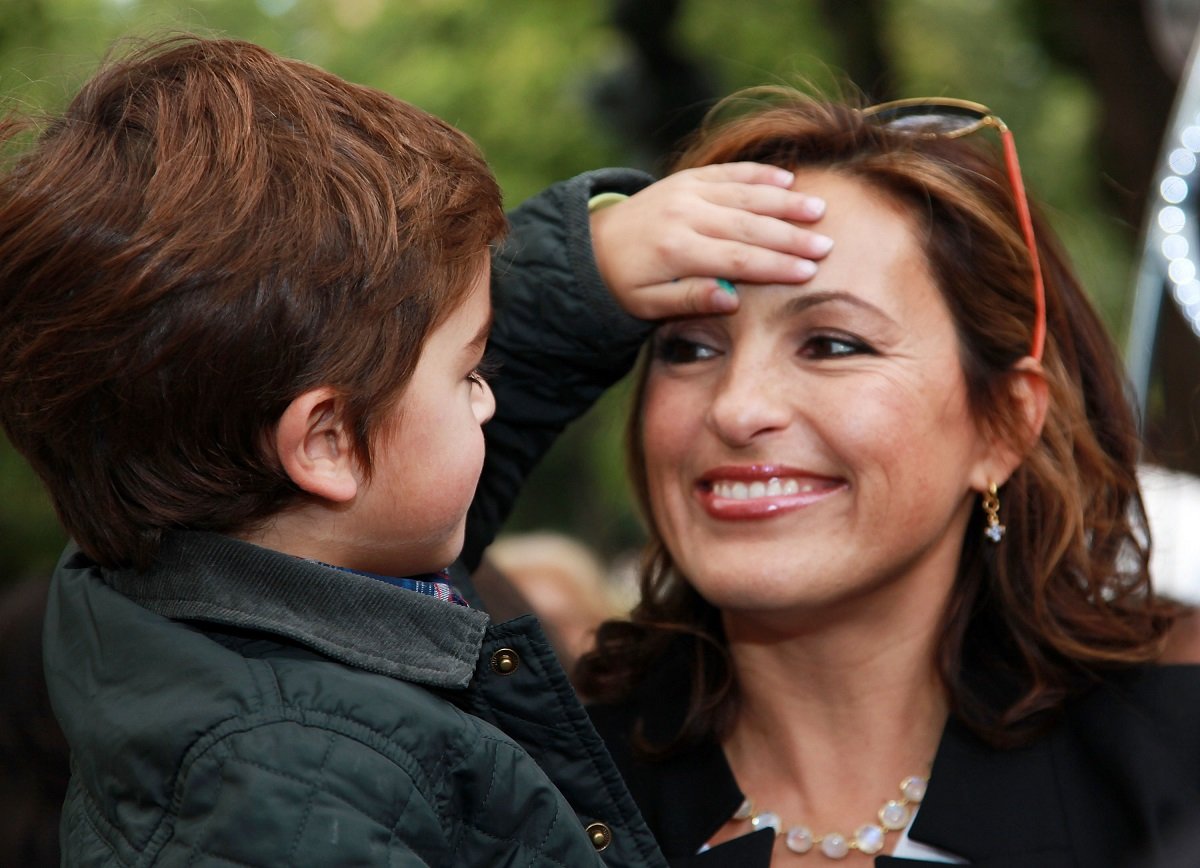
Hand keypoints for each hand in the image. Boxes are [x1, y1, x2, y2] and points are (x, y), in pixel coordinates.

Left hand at [590, 162, 831, 319]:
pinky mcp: (687, 178)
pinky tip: (787, 179)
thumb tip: (730, 301)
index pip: (736, 259)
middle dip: (790, 236)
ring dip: (784, 202)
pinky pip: (728, 173)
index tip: (808, 272)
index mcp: (675, 251)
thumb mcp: (649, 305)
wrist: (592, 246)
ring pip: (743, 195)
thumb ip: (689, 300)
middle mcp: (683, 215)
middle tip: (826, 244)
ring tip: (818, 209)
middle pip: (747, 226)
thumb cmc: (626, 283)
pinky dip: (758, 175)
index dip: (775, 266)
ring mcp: (686, 192)